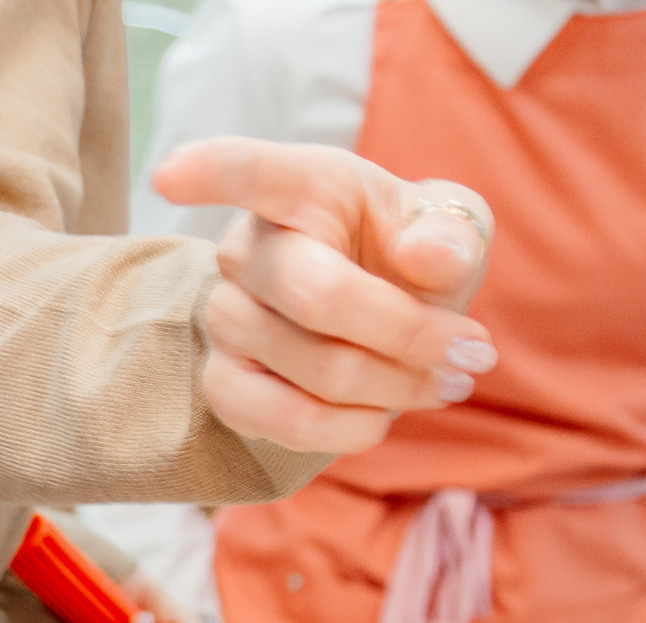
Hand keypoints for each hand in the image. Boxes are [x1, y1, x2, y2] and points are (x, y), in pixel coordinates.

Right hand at [155, 137, 495, 454]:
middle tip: (476, 352)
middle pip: (320, 297)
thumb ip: (450, 232)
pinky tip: (384, 415)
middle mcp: (245, 251)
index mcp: (301, 189)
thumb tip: (428, 254)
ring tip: (445, 381)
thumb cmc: (407, 258)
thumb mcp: (450, 227)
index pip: (249, 172)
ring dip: (400, 385)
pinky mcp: (222, 385)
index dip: (210, 172)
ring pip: (319, 369)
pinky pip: (288, 422)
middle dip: (413, 333)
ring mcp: (224, 321)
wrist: (376, 322)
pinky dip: (355, 428)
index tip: (169, 175)